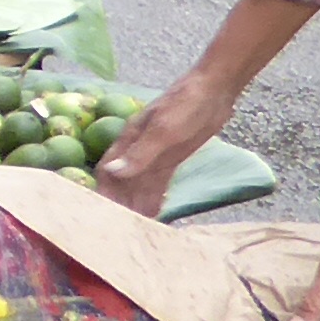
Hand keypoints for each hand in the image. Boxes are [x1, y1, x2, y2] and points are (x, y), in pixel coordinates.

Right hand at [89, 73, 232, 216]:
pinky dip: (154, 198)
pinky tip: (157, 214)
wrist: (215, 88)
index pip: (108, 170)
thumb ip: (140, 153)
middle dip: (121, 204)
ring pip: (140, 184)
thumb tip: (113, 172)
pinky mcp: (171, 157)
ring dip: (138, 204)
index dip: (104, 193)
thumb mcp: (164, 130)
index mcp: (130, 139)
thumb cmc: (187, 103)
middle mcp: (138, 148)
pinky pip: (158, 182)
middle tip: (125, 231)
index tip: (105, 216)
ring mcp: (155, 153)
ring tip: (140, 229)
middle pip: (123, 182)